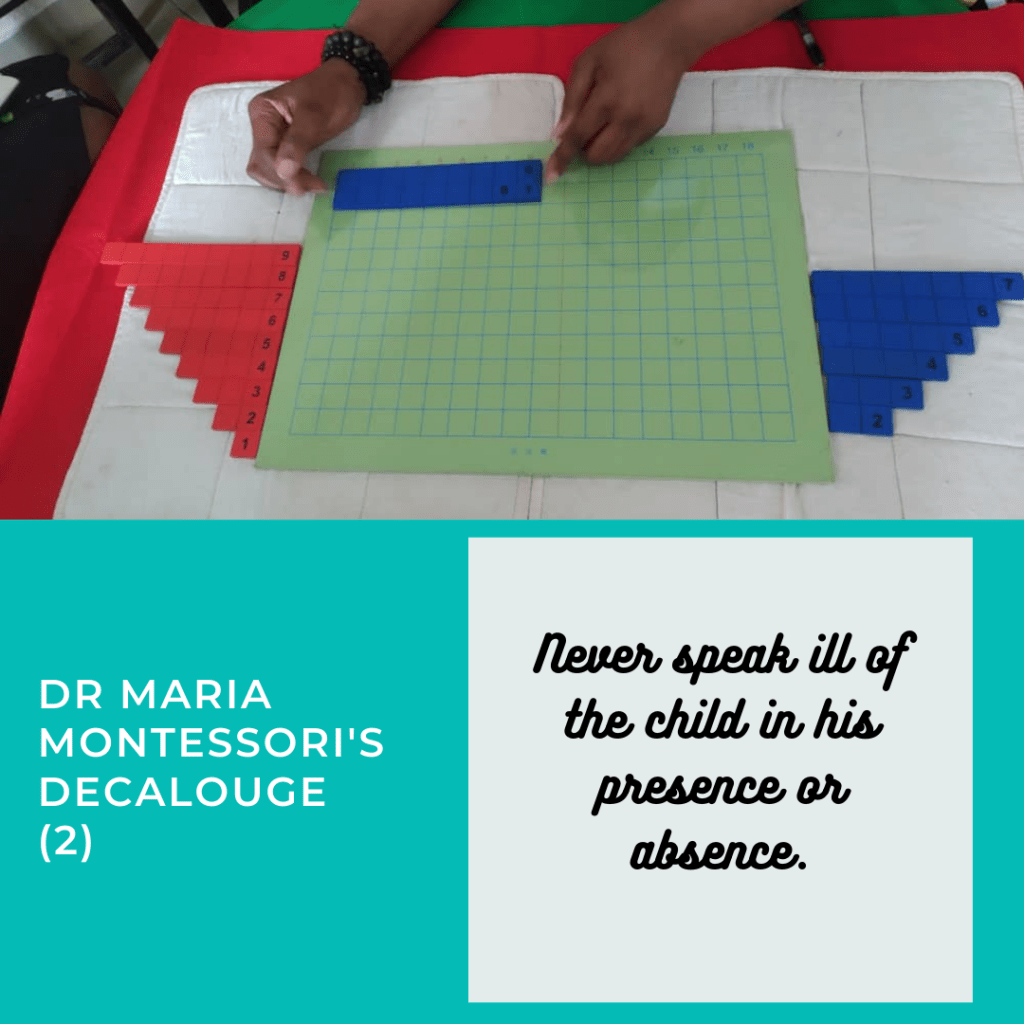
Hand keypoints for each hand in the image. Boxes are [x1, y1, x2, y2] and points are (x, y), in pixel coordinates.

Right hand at [247, 60, 366, 194]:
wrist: (347, 85)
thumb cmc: (331, 93)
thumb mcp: (314, 116)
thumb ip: (297, 143)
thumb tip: (284, 171)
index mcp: (263, 113)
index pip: (264, 153)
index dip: (282, 173)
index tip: (306, 186)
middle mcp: (262, 127)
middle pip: (262, 165)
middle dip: (285, 180)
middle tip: (314, 186)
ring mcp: (273, 138)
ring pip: (269, 171)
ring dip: (288, 183)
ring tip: (314, 184)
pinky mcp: (286, 147)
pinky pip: (282, 170)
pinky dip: (294, 179)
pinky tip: (311, 181)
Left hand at [546, 12, 701, 181]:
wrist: (669, 41)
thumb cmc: (624, 46)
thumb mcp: (588, 61)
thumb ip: (572, 98)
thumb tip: (560, 134)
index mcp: (606, 100)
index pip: (578, 137)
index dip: (562, 158)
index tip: (551, 177)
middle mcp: (626, 119)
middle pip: (597, 156)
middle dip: (584, 149)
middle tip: (586, 126)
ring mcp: (643, 126)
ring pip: (614, 157)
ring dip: (601, 149)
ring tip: (603, 122)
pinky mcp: (655, 128)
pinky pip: (629, 147)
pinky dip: (618, 140)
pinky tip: (623, 116)